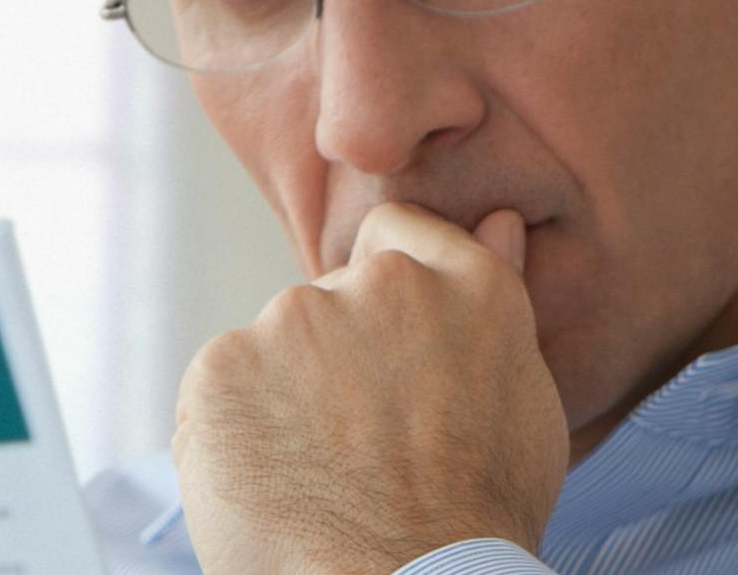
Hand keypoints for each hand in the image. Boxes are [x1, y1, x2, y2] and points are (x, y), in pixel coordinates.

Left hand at [174, 203, 565, 573]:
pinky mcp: (222, 366)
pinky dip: (231, 439)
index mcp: (463, 285)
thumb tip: (498, 219)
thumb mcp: (521, 399)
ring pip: (270, 352)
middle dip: (331, 364)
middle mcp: (380, 284)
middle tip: (359, 450)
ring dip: (281, 402)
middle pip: (328, 305)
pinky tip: (275, 490)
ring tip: (320, 480)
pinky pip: (217, 396)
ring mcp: (295, 320)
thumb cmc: (476, 518)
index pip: (395, 232)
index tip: (377, 350)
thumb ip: (493, 301)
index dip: (376, 287)